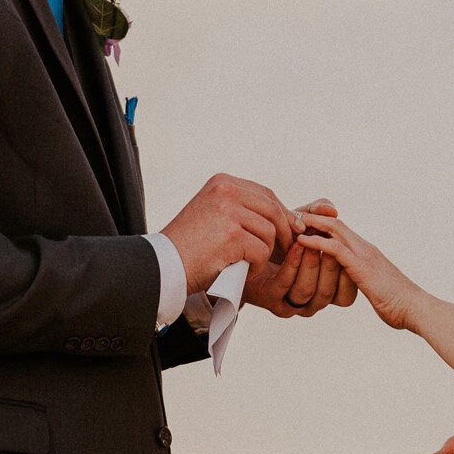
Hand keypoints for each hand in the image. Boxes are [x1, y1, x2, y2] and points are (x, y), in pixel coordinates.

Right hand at [161, 174, 298, 293]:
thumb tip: (289, 216)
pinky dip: (256, 267)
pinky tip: (241, 271)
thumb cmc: (190, 246)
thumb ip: (242, 208)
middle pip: (273, 210)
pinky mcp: (232, 235)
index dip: (282, 214)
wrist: (163, 265)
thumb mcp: (214, 213)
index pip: (266, 194)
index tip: (291, 231)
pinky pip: (261, 252)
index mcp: (222, 182)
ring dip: (264, 254)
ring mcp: (228, 211)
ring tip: (247, 264)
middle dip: (284, 232)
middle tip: (285, 251)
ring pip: (269, 233)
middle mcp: (226, 190)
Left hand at [244, 200, 360, 316]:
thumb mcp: (305, 223)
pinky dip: (292, 263)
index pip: (346, 295)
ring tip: (310, 242)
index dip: (350, 273)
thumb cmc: (284, 236)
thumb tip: (333, 209)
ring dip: (310, 265)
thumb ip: (320, 214)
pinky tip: (295, 246)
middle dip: (331, 267)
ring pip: (307, 291)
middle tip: (331, 243)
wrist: (249, 246)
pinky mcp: (268, 298)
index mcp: (326, 292)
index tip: (348, 249)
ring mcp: (289, 304)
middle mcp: (310, 303)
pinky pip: (285, 284)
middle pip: (329, 294)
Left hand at [292, 214, 423, 329]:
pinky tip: (301, 241)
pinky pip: (335, 248)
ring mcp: (364, 255)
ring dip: (312, 224)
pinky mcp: (361, 266)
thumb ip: (368, 283)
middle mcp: (365, 249)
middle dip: (315, 219)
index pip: (343, 232)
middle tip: (294, 216)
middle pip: (336, 224)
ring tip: (293, 222)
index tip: (305, 226)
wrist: (415, 309)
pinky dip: (316, 241)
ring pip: (334, 229)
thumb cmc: (400, 304)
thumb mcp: (378, 289)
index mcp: (368, 254)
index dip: (324, 226)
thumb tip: (365, 289)